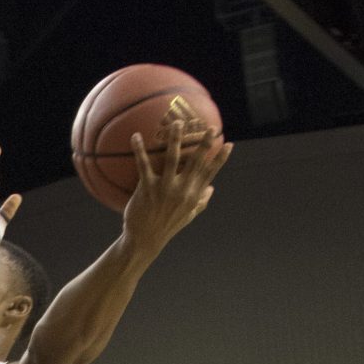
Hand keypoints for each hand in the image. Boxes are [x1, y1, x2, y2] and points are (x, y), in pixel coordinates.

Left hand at [120, 113, 230, 258]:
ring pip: (172, 159)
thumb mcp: (187, 216)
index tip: (228, 143)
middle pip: (196, 162)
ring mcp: (165, 189)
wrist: (144, 240)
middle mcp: (182, 190)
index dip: (220, 159)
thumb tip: (211, 188)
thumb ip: (200, 201)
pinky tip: (135, 135)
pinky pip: (143, 165)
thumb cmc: (166, 226)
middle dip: (205, 144)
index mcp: (193, 196)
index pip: (210, 173)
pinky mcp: (147, 189)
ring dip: (175, 139)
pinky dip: (139, 150)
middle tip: (210, 126)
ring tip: (177, 123)